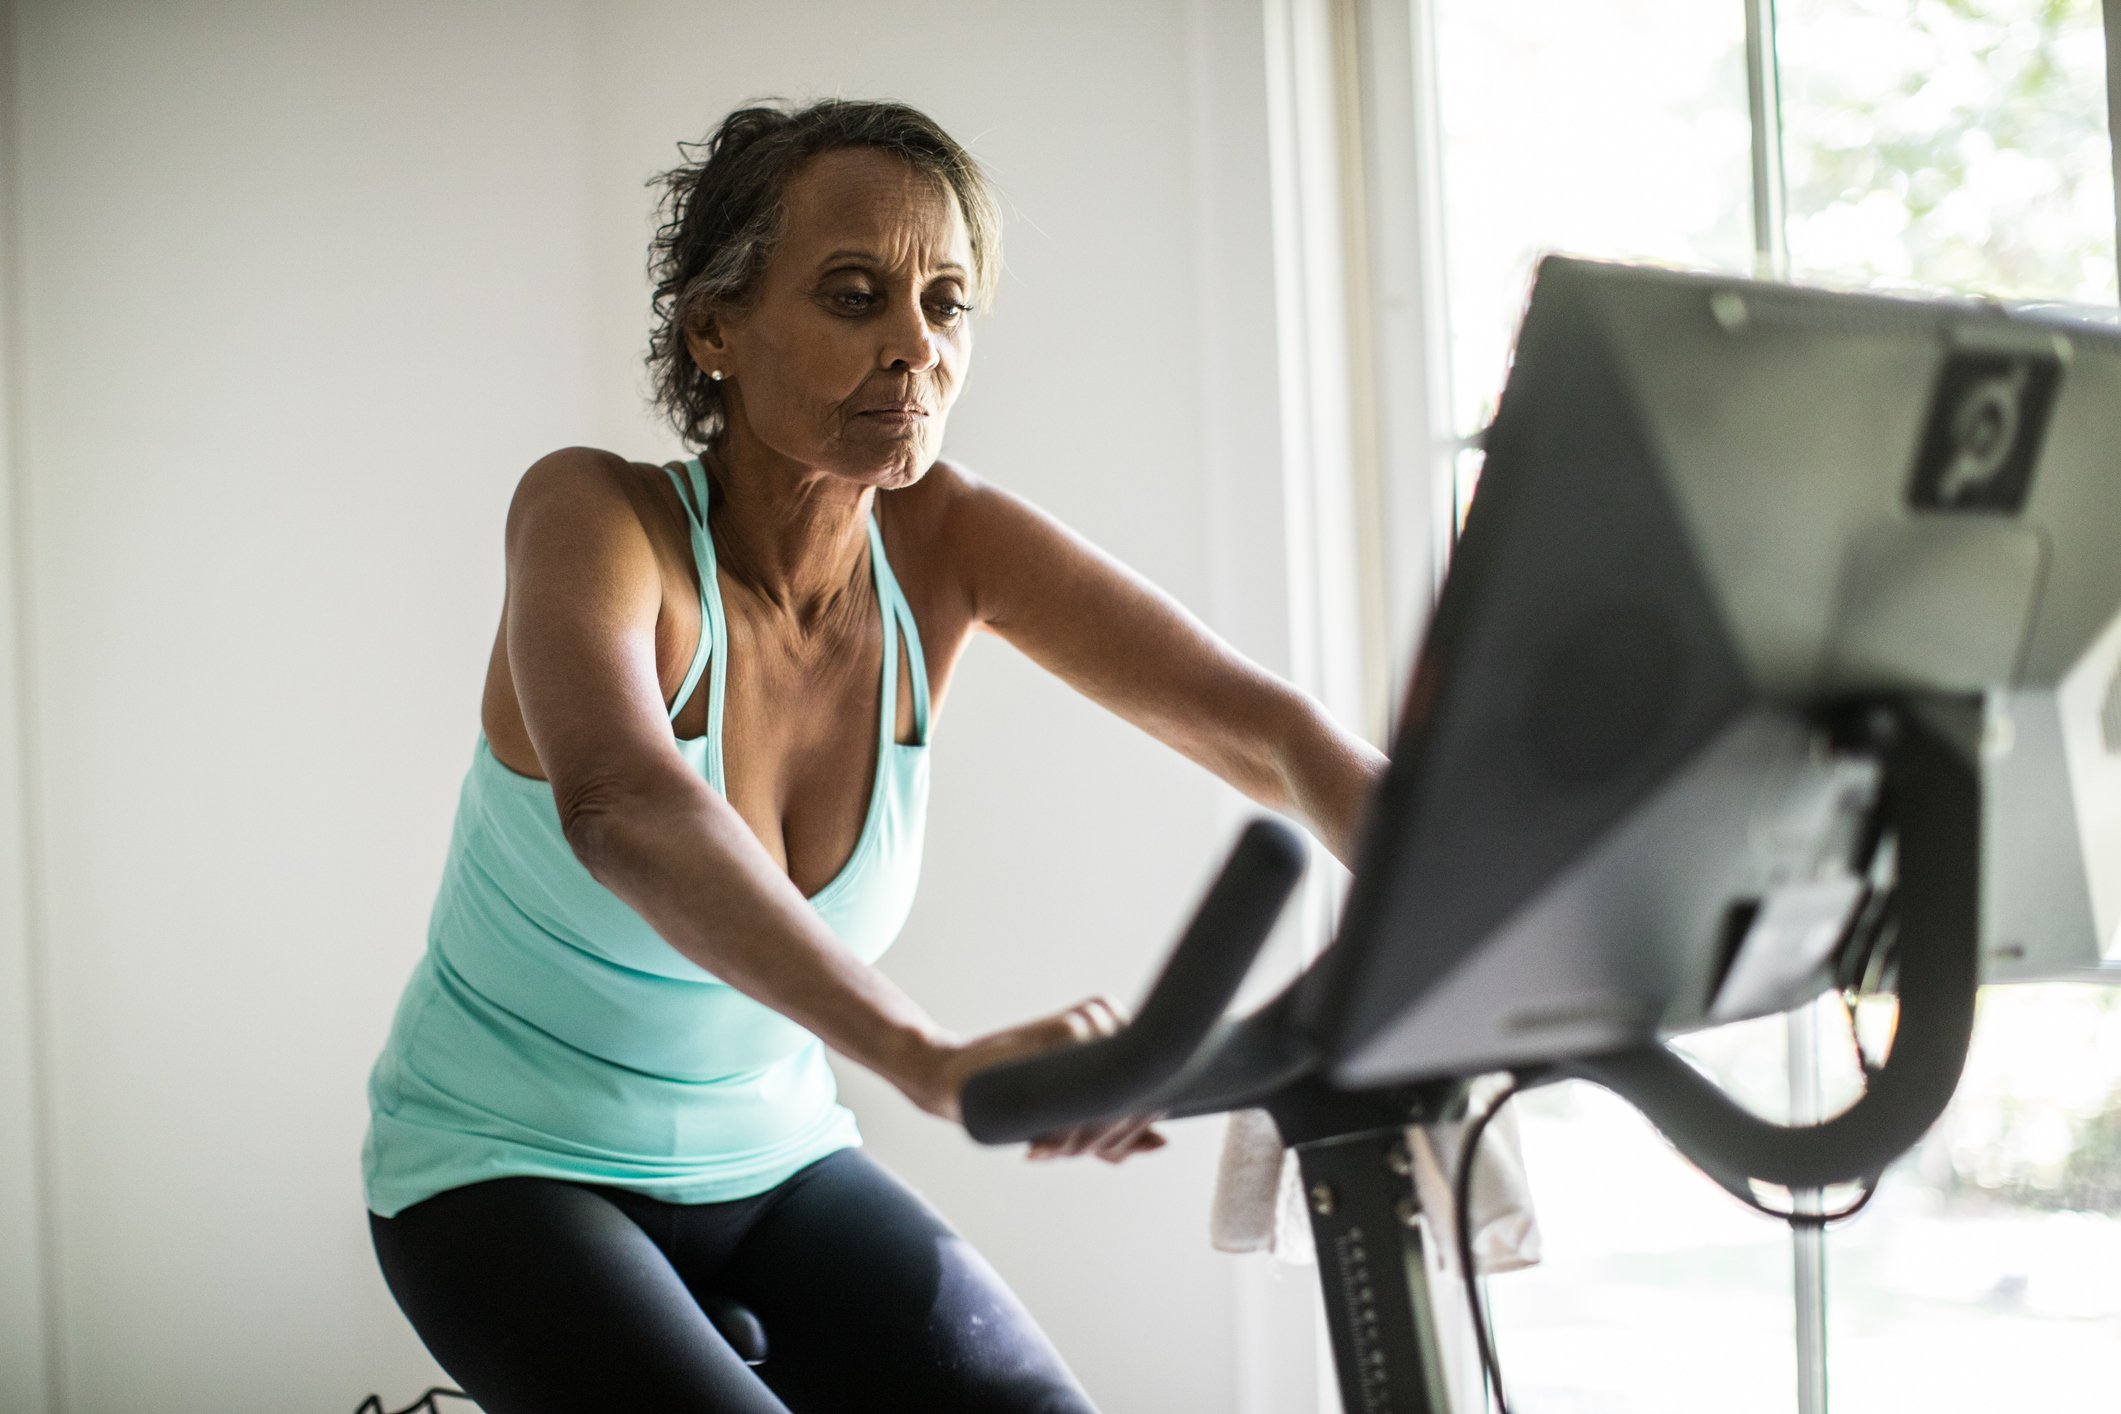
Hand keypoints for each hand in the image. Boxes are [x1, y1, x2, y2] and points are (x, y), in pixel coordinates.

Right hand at [897, 996, 1168, 1163]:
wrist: (956, 1081)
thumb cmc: (1020, 1097)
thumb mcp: (1072, 1120)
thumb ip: (1116, 1133)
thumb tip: (1164, 1143)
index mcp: (1120, 1033)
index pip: (1150, 1100)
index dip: (1122, 1137)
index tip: (1084, 1151)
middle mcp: (1111, 1021)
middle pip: (1133, 1102)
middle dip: (1097, 1141)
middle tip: (1053, 1151)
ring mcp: (1092, 1023)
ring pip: (1110, 1103)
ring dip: (1077, 1140)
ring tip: (1042, 1146)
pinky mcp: (1065, 1030)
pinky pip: (1087, 1097)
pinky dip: (1063, 1130)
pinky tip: (1037, 1141)